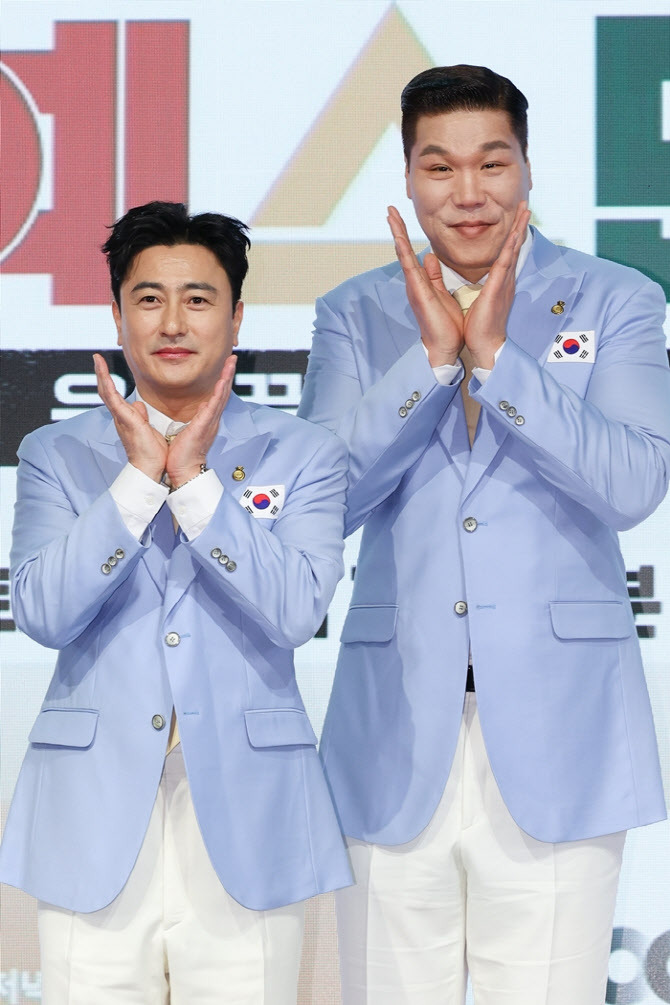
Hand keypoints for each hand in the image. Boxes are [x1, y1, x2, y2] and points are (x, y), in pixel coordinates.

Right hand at [93, 354, 166, 480]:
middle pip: (106, 391)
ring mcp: (120, 417)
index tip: (104, 366)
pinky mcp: (124, 419)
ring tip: (97, 359)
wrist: (151, 467)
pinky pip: (112, 399)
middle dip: (101, 374)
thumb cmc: (151, 451)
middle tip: (97, 358)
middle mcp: (120, 416)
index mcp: (126, 417)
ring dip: (101, 375)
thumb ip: (141, 415)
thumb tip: (138, 405)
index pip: (114, 395)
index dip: (108, 381)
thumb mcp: (148, 428)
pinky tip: (103, 374)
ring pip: (106, 392)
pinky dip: (107, 385)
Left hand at [165, 354, 237, 488]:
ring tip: (231, 363)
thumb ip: (194, 418)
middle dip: (228, 374)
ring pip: (221, 395)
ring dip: (227, 378)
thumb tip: (199, 407)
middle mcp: (212, 419)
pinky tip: (222, 382)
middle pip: (223, 392)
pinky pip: (214, 406)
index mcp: (207, 419)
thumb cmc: (182, 454)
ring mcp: (210, 422)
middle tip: (232, 358)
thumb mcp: (188, 430)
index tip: (224, 366)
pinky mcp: (204, 426)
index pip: (216, 395)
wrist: (184, 471)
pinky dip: (219, 393)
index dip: (221, 380)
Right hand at [387, 205, 463, 366]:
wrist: (445, 345)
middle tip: (390, 209)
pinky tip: (399, 239)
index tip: (400, 217)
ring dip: (397, 235)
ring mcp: (414, 286)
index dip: (405, 234)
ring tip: (391, 216)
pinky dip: (404, 252)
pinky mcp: (418, 292)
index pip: (411, 252)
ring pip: (403, 255)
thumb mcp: (441, 292)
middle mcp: (414, 281)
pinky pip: (409, 268)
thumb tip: (430, 257)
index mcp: (421, 281)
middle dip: (396, 229)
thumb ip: (434, 275)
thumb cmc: (445, 323)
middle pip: (403, 250)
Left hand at [464, 201, 531, 369]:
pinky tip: (514, 236)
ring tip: (525, 211)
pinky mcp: (497, 290)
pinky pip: (505, 265)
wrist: (485, 346)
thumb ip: (472, 282)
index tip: (515, 217)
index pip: (506, 252)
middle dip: (520, 225)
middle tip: (526, 205)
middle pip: (514, 247)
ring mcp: (504, 284)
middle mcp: (505, 280)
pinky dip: (510, 249)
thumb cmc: (478, 326)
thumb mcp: (473, 298)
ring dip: (519, 230)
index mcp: (498, 282)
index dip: (511, 234)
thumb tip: (458, 269)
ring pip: (513, 250)